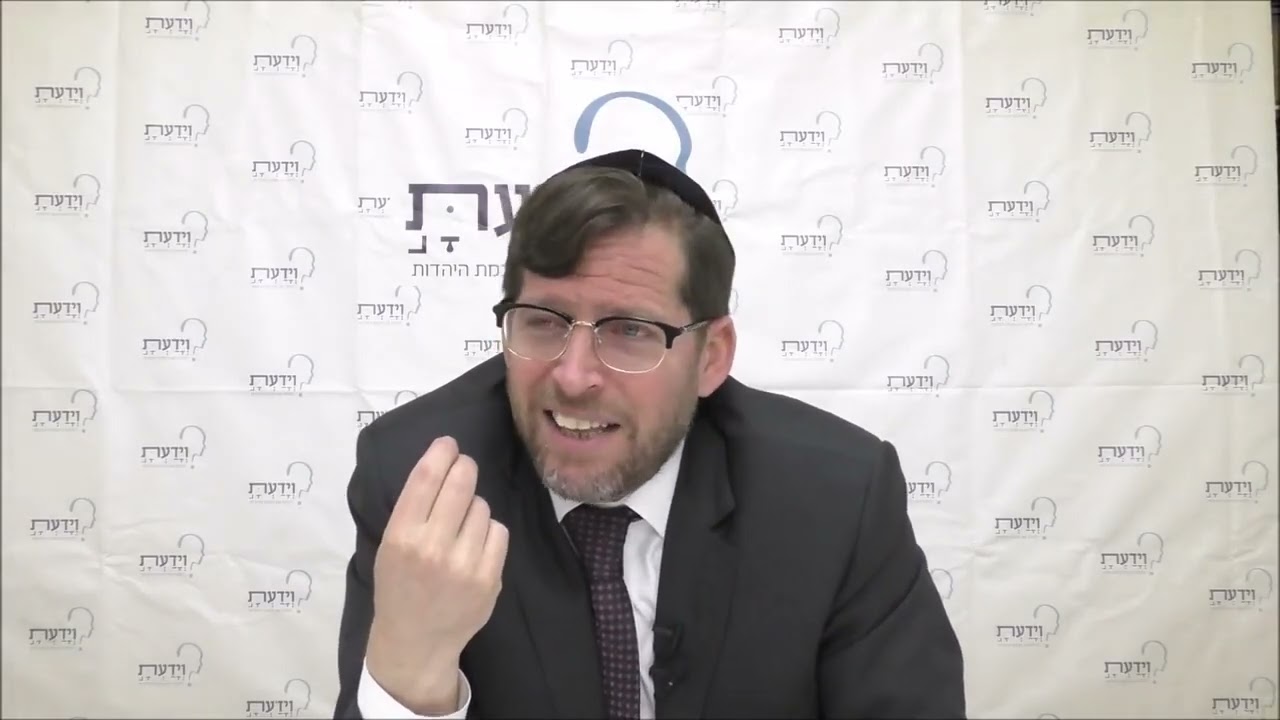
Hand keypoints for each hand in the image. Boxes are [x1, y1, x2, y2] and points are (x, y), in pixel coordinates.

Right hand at [366, 436, 509, 713]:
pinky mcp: (489, 578)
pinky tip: (475, 546)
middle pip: (461, 484)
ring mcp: (464, 565)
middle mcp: (432, 547)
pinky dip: (489, 532)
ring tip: (460, 527)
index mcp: (401, 536)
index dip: (440, 453)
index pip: (425, 479)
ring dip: (474, 508)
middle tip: (464, 466)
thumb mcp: (390, 546)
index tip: (448, 443)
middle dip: (464, 468)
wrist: (415, 641)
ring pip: (482, 507)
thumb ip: (413, 509)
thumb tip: (442, 462)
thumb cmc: (399, 586)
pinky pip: (499, 531)